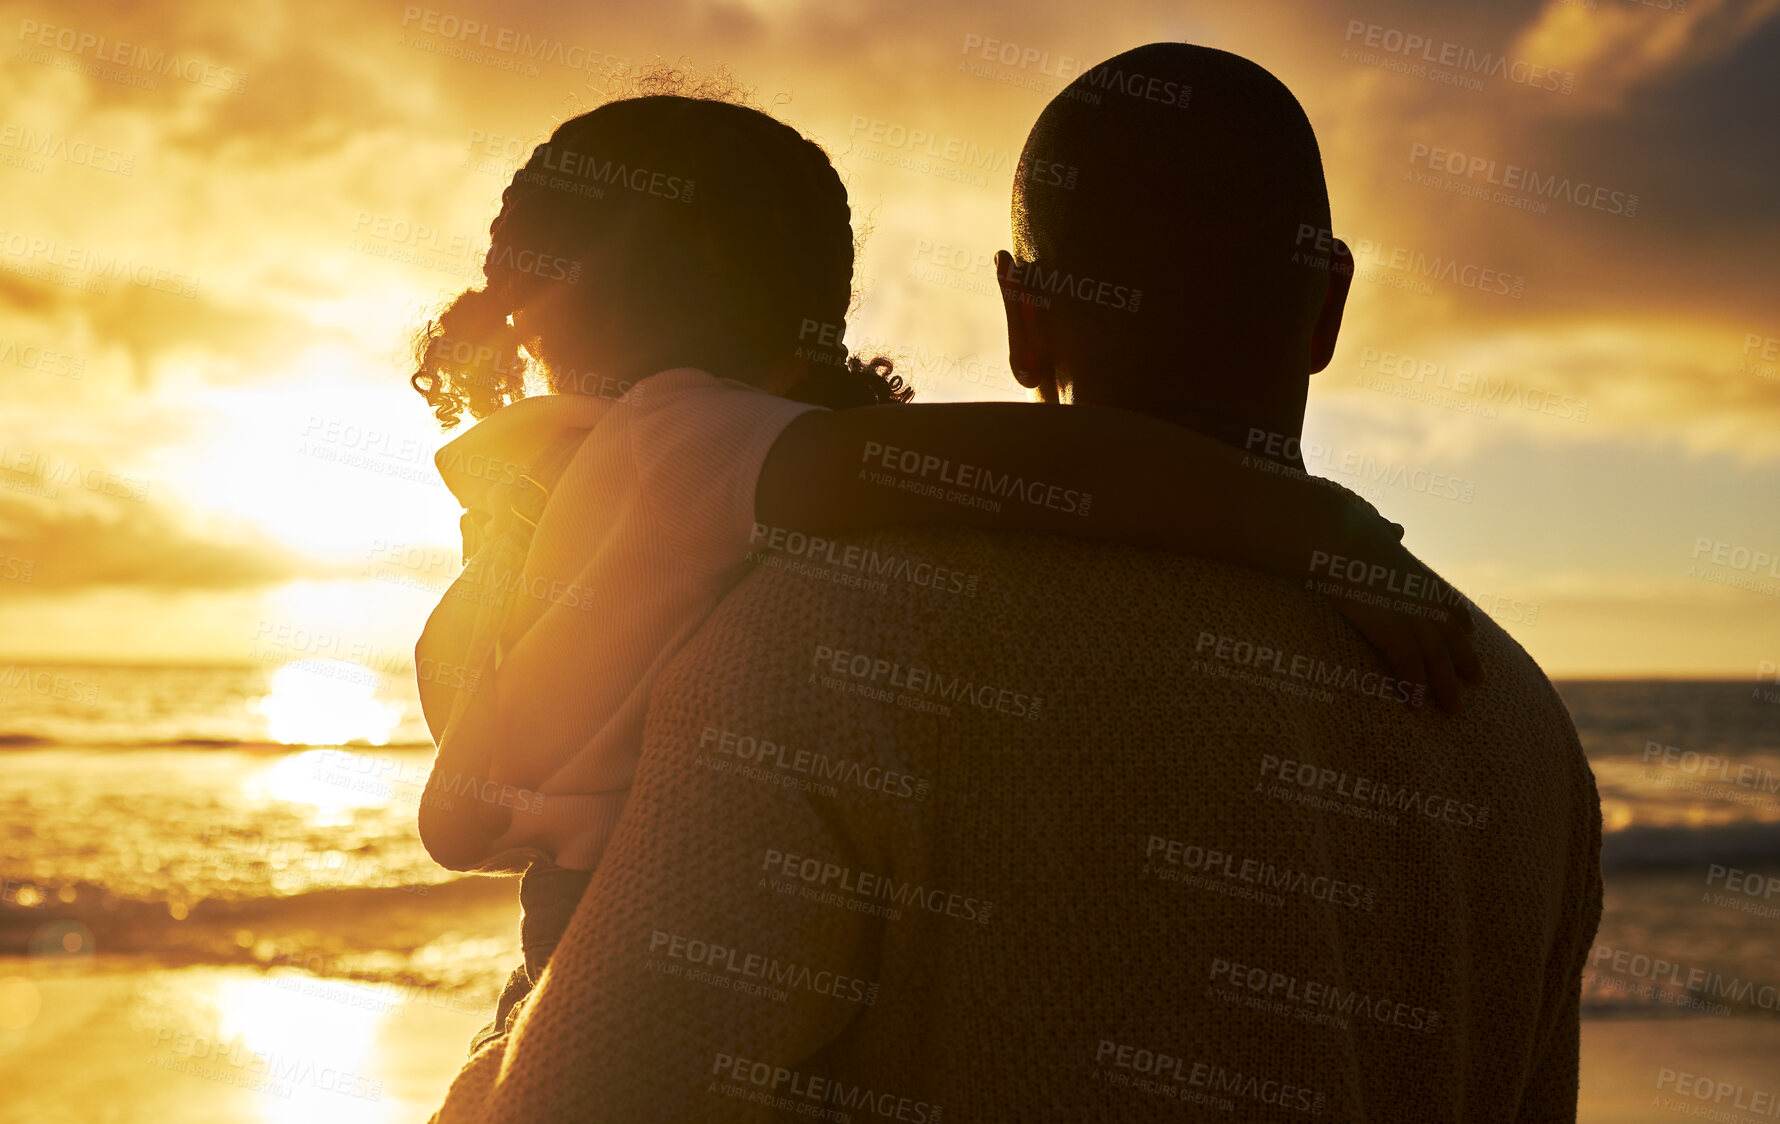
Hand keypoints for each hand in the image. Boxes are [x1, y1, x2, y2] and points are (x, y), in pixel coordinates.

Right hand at [1319, 505, 1484, 714]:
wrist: (1337, 534)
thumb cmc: (1344, 527)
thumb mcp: (1373, 526)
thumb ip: (1385, 530)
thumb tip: (1395, 527)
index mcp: (1414, 571)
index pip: (1444, 598)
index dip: (1458, 616)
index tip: (1470, 629)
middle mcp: (1419, 596)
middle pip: (1450, 635)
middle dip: (1465, 658)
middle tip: (1479, 679)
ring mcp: (1408, 614)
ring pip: (1435, 658)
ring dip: (1446, 686)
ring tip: (1454, 709)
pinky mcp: (1390, 628)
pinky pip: (1407, 664)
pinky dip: (1413, 686)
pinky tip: (1416, 705)